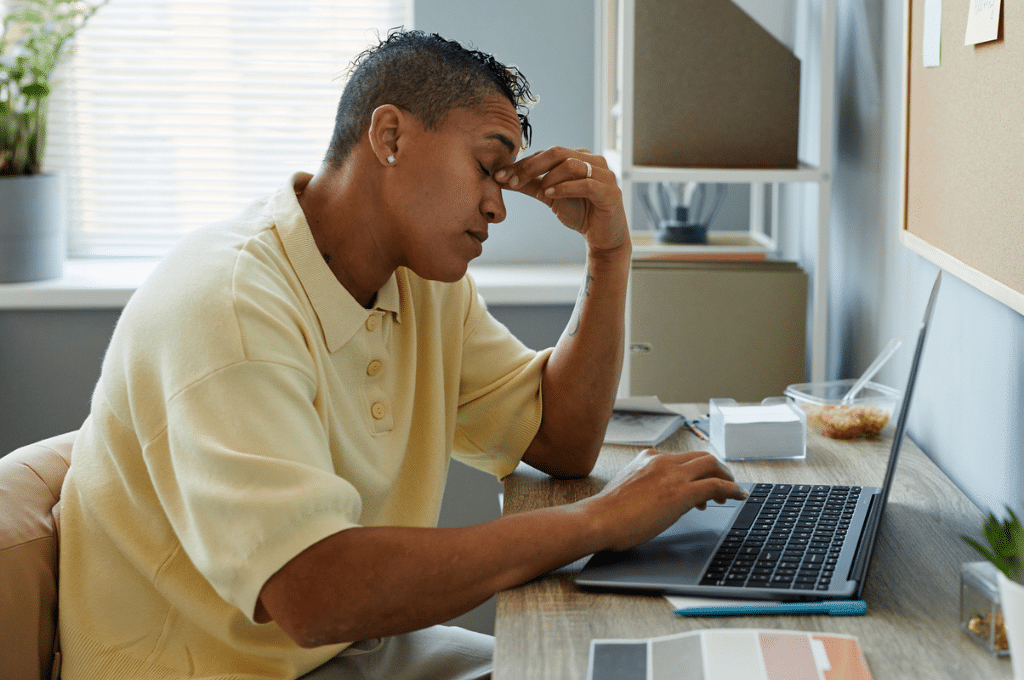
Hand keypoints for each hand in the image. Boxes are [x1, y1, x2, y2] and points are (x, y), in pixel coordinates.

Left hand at [495, 147, 628, 253]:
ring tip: (540, 191)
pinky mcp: (610, 191)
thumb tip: (502, 179)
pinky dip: (565, 188)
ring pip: (572, 165)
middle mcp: (592, 160)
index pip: (546, 154)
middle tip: (512, 181)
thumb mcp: (549, 196)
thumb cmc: (579, 212)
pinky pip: (586, 184)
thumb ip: (530, 185)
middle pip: (558, 153)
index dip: (522, 164)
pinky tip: (551, 195)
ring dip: (550, 177)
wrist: (603, 237)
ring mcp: (604, 174)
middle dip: (531, 166)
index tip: (500, 176)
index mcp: (577, 157)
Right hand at [579, 449, 748, 551]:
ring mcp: (673, 475)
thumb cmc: (607, 513)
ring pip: (712, 465)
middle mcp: (662, 461)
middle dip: (718, 469)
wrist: (599, 519)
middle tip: (725, 485)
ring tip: (734, 491)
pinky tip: (739, 496)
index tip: (700, 488)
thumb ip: (644, 485)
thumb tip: (655, 498)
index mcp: (648, 458)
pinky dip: (732, 489)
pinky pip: (716, 485)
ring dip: (727, 477)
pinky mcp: (681, 493)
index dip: (696, 471)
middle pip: (702, 457)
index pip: (682, 458)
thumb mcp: (628, 488)